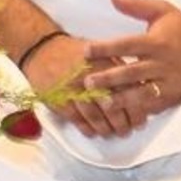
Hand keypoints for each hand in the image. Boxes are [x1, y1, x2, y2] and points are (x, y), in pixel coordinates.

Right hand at [20, 34, 147, 138]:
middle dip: (122, 123)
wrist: (40, 47)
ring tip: (110, 133)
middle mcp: (91, 77)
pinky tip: (92, 131)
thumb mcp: (99, 52)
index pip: (127, 92)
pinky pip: (76, 118)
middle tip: (126, 130)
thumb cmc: (71, 52)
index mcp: (104, 65)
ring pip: (95, 116)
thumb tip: (136, 88)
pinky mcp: (59, 98)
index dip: (136, 110)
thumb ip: (118, 68)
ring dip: (105, 129)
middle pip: (113, 107)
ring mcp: (74, 89)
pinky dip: (86, 128)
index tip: (140, 120)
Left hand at [81, 0, 180, 122]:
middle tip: (87, 82)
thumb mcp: (162, 10)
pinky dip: (140, 110)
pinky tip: (123, 114)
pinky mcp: (177, 95)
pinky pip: (157, 105)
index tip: (85, 51)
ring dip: (122, 100)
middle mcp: (164, 63)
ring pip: (144, 93)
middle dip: (109, 79)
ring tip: (103, 103)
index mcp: (157, 42)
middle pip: (132, 73)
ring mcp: (172, 82)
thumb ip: (136, 6)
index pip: (126, 46)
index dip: (105, 48)